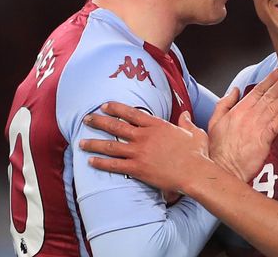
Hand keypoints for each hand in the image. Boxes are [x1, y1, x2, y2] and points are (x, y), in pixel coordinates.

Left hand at [80, 102, 210, 193]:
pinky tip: (91, 161)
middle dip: (98, 122)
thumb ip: (186, 123)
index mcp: (157, 125)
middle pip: (116, 126)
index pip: (131, 113)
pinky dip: (101, 163)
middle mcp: (144, 136)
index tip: (104, 106)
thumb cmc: (196, 153)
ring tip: (81, 142)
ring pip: (111, 145)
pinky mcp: (137, 168)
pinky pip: (114, 165)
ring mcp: (139, 152)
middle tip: (86, 119)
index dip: (116, 108)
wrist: (194, 172)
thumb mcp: (194, 133)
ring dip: (94, 143)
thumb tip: (185, 114)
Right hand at [209, 68, 277, 181]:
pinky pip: (275, 125)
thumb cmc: (219, 148)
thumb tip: (234, 89)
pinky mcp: (263, 141)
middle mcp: (249, 116)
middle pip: (268, 96)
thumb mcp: (214, 121)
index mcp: (238, 110)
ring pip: (274, 107)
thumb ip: (224, 103)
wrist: (223, 168)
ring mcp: (257, 127)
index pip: (257, 91)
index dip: (270, 80)